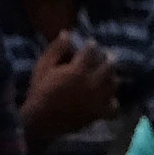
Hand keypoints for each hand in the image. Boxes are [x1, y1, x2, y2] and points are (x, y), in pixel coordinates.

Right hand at [18, 27, 118, 146]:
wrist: (40, 121)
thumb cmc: (40, 91)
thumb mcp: (43, 66)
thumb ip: (56, 49)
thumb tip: (67, 33)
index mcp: (78, 70)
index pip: (92, 51)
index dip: (91, 45)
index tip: (90, 44)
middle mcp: (92, 84)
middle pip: (109, 65)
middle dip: (107, 58)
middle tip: (104, 57)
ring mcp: (97, 100)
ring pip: (114, 84)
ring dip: (111, 77)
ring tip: (106, 75)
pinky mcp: (97, 114)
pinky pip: (114, 109)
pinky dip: (112, 103)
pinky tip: (106, 99)